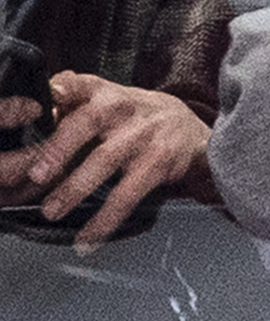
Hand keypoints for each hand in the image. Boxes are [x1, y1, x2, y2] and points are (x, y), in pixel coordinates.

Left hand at [7, 73, 208, 247]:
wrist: (187, 128)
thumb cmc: (133, 116)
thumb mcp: (105, 98)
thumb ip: (68, 104)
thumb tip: (30, 121)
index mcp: (102, 91)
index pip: (79, 84)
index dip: (64, 88)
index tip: (51, 96)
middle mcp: (121, 109)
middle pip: (86, 123)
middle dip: (59, 149)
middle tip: (37, 174)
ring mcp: (141, 136)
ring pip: (104, 162)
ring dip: (74, 188)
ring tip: (52, 210)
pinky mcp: (156, 165)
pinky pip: (127, 195)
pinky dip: (105, 219)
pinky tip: (89, 236)